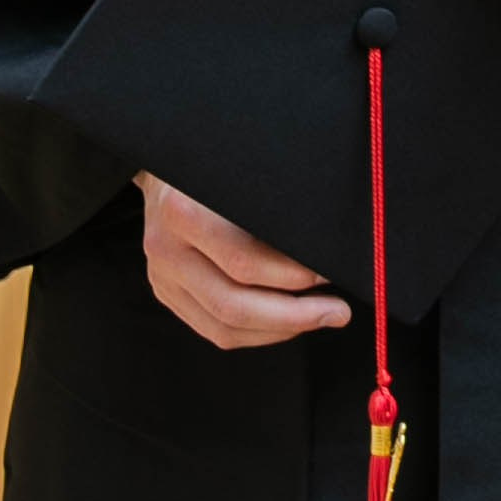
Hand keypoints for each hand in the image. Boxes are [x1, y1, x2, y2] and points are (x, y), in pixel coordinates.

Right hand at [135, 171, 350, 349]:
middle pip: (233, 304)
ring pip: (224, 327)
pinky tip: (287, 322)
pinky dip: (258, 334)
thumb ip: (272, 203)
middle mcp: (166, 249)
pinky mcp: (168, 295)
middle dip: (294, 314)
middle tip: (337, 311)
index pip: (243, 261)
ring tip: (318, 317)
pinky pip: (215, 331)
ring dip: (279, 329)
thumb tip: (324, 242)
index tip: (330, 272)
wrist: (164, 169)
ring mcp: (162, 277)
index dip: (292, 274)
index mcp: (183, 211)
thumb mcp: (238, 172)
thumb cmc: (214, 166)